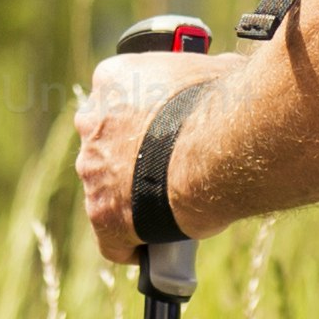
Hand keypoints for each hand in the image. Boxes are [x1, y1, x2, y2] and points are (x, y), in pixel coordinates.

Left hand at [74, 49, 229, 264]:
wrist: (222, 145)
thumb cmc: (226, 103)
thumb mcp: (216, 70)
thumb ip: (203, 76)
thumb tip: (222, 74)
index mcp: (114, 79)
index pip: (117, 99)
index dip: (141, 118)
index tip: (163, 130)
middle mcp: (92, 121)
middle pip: (104, 143)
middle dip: (130, 156)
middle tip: (167, 168)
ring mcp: (92, 169)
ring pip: (104, 188)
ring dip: (128, 197)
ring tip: (166, 207)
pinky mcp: (103, 214)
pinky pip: (111, 238)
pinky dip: (130, 244)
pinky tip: (150, 247)